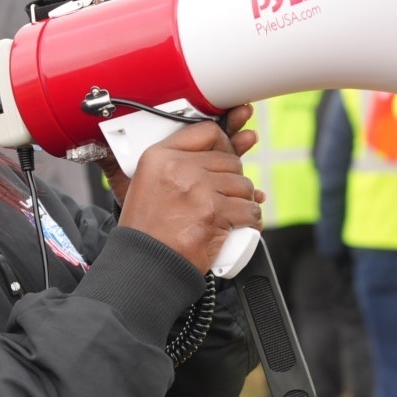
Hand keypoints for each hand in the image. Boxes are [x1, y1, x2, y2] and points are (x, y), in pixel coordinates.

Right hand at [117, 115, 263, 272]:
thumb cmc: (147, 230)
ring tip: (231, 213)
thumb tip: (222, 147)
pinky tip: (242, 225)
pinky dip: (251, 220)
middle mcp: (178, 167)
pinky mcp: (214, 213)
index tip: (228, 155)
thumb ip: (174, 163)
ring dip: (243, 201)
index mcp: (160, 156)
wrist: (146, 264)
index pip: (208, 132)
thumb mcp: (146, 184)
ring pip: (243, 185)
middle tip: (224, 197)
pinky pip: (249, 210)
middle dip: (233, 180)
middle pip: (230, 161)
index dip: (224, 145)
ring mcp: (198, 189)